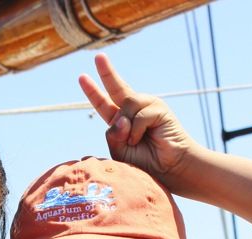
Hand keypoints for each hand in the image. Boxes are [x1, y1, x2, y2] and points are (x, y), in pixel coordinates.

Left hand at [78, 53, 199, 192]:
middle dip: (106, 71)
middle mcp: (133, 110)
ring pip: (126, 103)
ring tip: (134, 141)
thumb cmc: (145, 163)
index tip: (82, 77)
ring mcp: (147, 106)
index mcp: (121, 121)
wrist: (169, 169)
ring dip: (126, 125)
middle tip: (98, 56)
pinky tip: (142, 139)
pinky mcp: (158, 108)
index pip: (104, 104)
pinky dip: (137, 130)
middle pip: (116, 87)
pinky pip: (139, 114)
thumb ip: (113, 135)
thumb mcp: (120, 152)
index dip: (93, 91)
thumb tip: (121, 118)